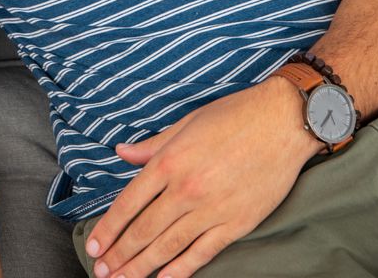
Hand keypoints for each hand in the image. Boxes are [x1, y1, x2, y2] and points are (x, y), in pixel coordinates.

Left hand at [85, 76, 321, 277]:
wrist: (283, 122)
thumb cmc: (234, 115)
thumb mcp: (186, 122)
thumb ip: (153, 145)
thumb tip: (121, 153)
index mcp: (170, 161)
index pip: (130, 202)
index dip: (109, 227)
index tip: (95, 245)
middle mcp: (186, 189)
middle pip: (144, 230)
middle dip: (120, 254)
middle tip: (102, 271)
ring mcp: (212, 209)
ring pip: (168, 247)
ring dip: (142, 267)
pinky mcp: (236, 224)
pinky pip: (202, 252)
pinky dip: (181, 270)